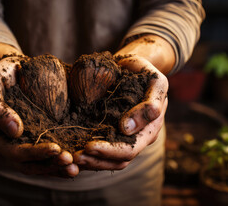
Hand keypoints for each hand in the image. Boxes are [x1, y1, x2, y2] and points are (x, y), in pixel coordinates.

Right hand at [0, 43, 78, 176]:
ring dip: (56, 168)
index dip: (34, 153)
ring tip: (75, 168)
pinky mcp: (35, 137)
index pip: (13, 152)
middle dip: (50, 164)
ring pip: (37, 164)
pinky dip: (58, 161)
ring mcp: (21, 142)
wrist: (9, 69)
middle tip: (70, 161)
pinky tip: (75, 161)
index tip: (55, 149)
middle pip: (27, 164)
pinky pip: (45, 155)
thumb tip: (15, 132)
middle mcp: (7, 143)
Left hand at [73, 35, 173, 170]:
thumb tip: (126, 128)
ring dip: (92, 162)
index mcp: (150, 129)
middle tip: (75, 156)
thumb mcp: (155, 82)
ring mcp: (126, 137)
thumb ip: (150, 104)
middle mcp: (139, 138)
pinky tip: (75, 152)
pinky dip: (90, 155)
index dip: (110, 151)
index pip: (129, 149)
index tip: (88, 146)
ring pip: (111, 160)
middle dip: (96, 160)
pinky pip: (103, 151)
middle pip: (119, 160)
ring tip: (72, 157)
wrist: (132, 65)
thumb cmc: (144, 71)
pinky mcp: (113, 133)